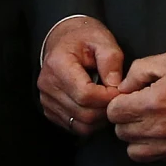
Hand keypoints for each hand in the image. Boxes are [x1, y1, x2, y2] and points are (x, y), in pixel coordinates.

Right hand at [37, 17, 125, 134]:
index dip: (107, 97)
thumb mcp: (102, 40)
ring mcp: (46, 100)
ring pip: (80, 125)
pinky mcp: (49, 110)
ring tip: (107, 101)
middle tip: (117, 97)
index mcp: (58, 65)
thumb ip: (111, 60)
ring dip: (99, 119)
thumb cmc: (83, 38)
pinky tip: (96, 107)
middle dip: (106, 109)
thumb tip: (116, 86)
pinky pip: (74, 126)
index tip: (119, 90)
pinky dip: (90, 122)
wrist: (63, 39)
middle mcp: (48, 85)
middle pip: (84, 113)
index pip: (85, 95)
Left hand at [106, 50, 165, 164]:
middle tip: (141, 108)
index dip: (119, 103)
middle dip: (127, 119)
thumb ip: (138, 72)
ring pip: (136, 152)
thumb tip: (123, 89)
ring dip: (139, 137)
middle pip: (122, 133)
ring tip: (152, 123)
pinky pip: (160, 158)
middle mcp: (161, 129)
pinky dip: (159, 147)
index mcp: (153, 103)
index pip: (114, 113)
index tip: (129, 98)